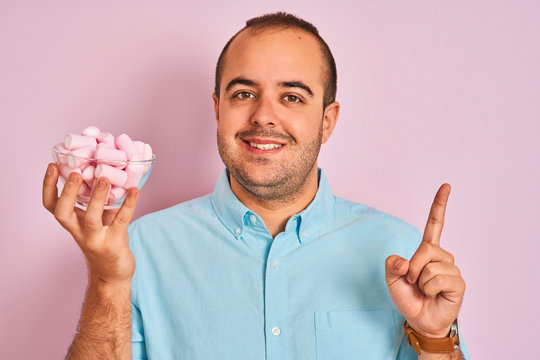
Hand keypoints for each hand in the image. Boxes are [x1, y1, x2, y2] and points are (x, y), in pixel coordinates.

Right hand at [42, 163, 139, 285]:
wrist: (112, 275)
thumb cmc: (105, 242)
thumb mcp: (97, 220)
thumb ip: (98, 201)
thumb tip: (106, 172)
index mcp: (72, 223)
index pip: (51, 205)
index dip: (48, 186)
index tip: (52, 166)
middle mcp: (79, 232)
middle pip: (63, 213)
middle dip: (67, 192)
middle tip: (76, 173)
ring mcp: (96, 239)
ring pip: (92, 218)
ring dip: (97, 197)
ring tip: (104, 179)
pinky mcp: (114, 244)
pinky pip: (121, 221)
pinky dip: (129, 204)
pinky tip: (135, 190)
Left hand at [385, 184, 464, 337]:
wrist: (419, 320)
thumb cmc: (408, 297)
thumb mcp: (391, 279)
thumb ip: (392, 265)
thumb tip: (404, 262)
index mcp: (427, 251)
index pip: (435, 224)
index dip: (439, 205)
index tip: (446, 186)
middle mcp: (442, 257)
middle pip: (426, 249)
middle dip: (413, 267)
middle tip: (412, 282)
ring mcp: (452, 269)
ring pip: (430, 267)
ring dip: (420, 282)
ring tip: (424, 290)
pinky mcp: (458, 283)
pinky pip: (439, 279)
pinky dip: (429, 290)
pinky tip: (434, 296)